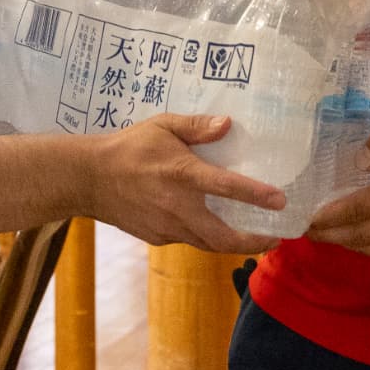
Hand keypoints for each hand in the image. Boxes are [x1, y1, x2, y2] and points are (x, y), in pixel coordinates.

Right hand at [83, 115, 284, 253]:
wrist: (88, 179)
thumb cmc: (129, 147)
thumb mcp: (162, 126)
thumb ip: (197, 126)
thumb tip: (228, 124)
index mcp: (181, 174)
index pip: (226, 187)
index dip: (256, 195)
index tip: (281, 202)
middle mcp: (176, 206)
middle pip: (222, 236)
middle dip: (253, 242)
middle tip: (276, 239)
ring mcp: (166, 227)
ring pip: (208, 244)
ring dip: (234, 245)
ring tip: (256, 240)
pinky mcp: (157, 238)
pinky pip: (189, 241)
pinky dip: (206, 238)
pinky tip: (216, 228)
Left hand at [306, 108, 369, 256]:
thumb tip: (359, 162)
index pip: (362, 209)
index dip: (332, 216)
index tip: (308, 217)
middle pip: (364, 235)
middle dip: (332, 234)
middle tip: (306, 229)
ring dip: (345, 243)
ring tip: (323, 233)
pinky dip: (366, 245)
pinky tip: (350, 235)